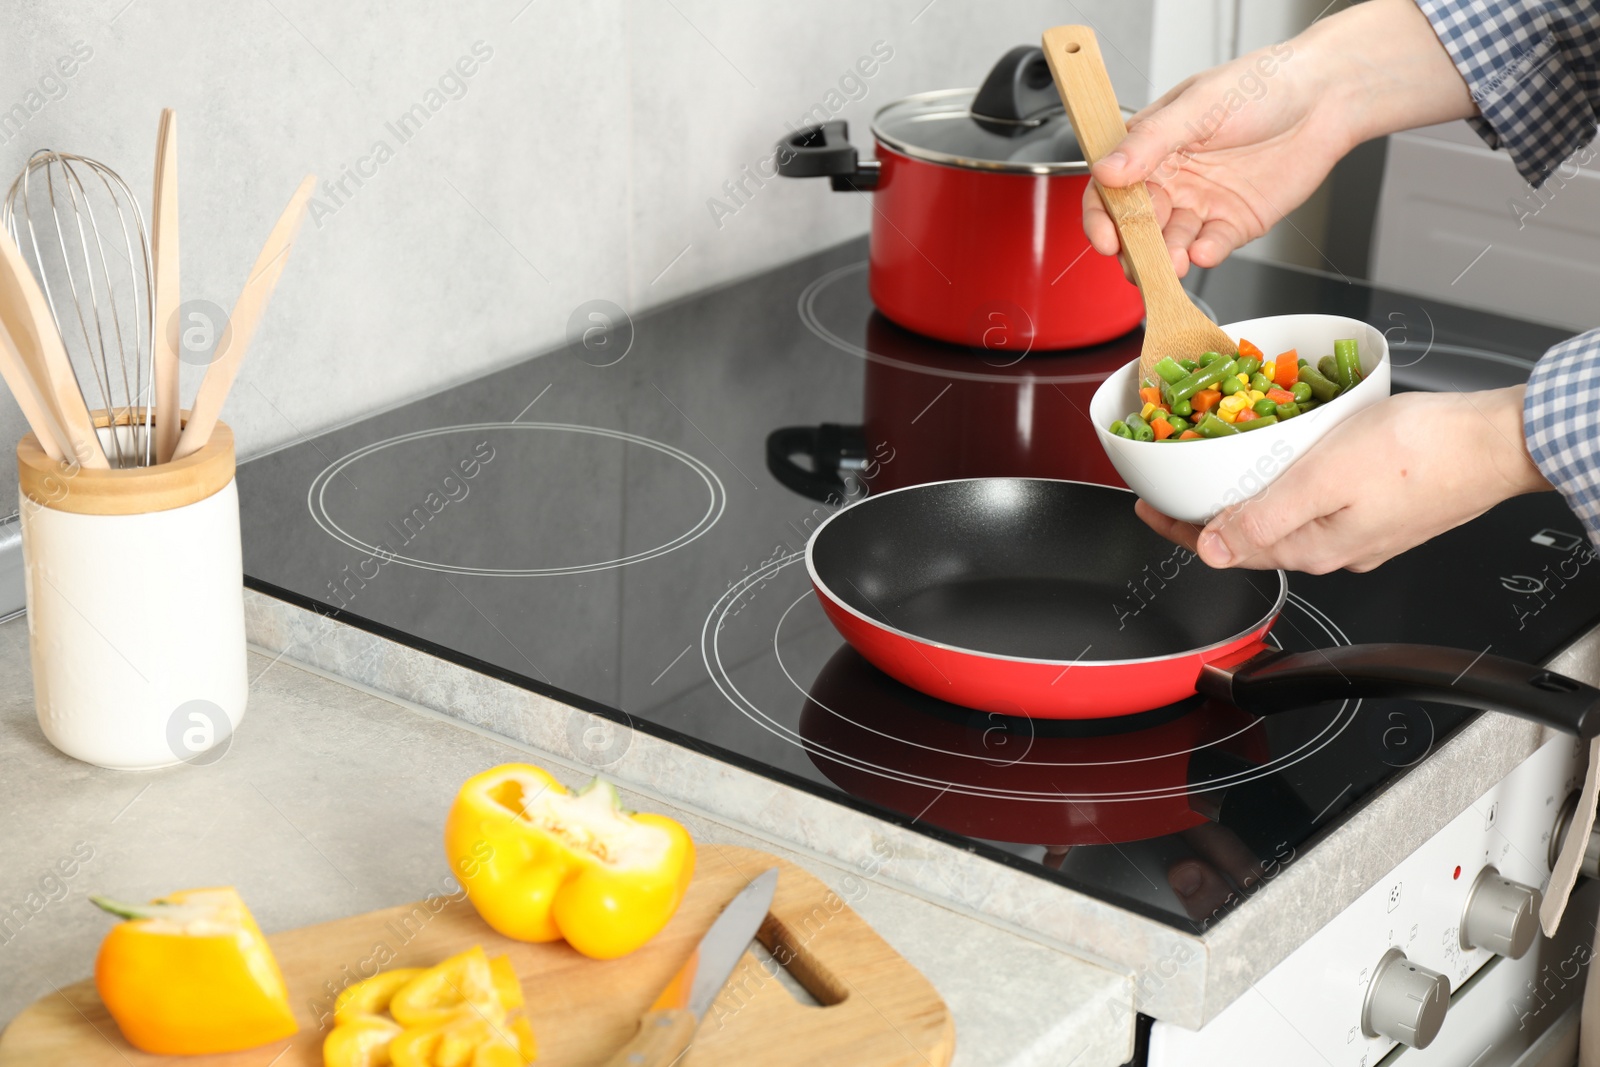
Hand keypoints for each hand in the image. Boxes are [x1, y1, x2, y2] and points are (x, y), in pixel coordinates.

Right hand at [1083, 0, 1475, 275]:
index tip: (1107, 239)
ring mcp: (1200, 205)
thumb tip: (1107, 171)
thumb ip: (1151, 141)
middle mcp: (1171, 180)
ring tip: (1176, 263)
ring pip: (1170, 244)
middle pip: (1137, 227)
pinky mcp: (1232, 224)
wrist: (1326, 98)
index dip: (1102, 217)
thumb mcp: (1200, 105)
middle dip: (1136, 249)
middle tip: (1142, 262)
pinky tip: (1205, 251)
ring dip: (1168, 258)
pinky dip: (1205, 255)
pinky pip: (1210, 247)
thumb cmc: (1264, 85)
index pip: (1109, 190)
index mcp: (1151, 148)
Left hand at [1136, 387, 1550, 572]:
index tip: (1146, 507)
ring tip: (1218, 475)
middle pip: (1249, 537)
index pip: (1223, 548)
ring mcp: (1360, 533)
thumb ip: (1263, 518)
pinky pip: (1315, 505)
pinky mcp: (1382, 510)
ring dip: (1246, 500)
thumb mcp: (1320, 479)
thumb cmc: (1419, 452)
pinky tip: (1283, 465)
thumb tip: (1209, 551)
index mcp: (1311, 548)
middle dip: (1206, 515)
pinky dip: (1285, 487)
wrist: (1498, 443)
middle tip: (1172, 489)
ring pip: (1282, 520)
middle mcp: (1333, 550)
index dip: (1177, 528)